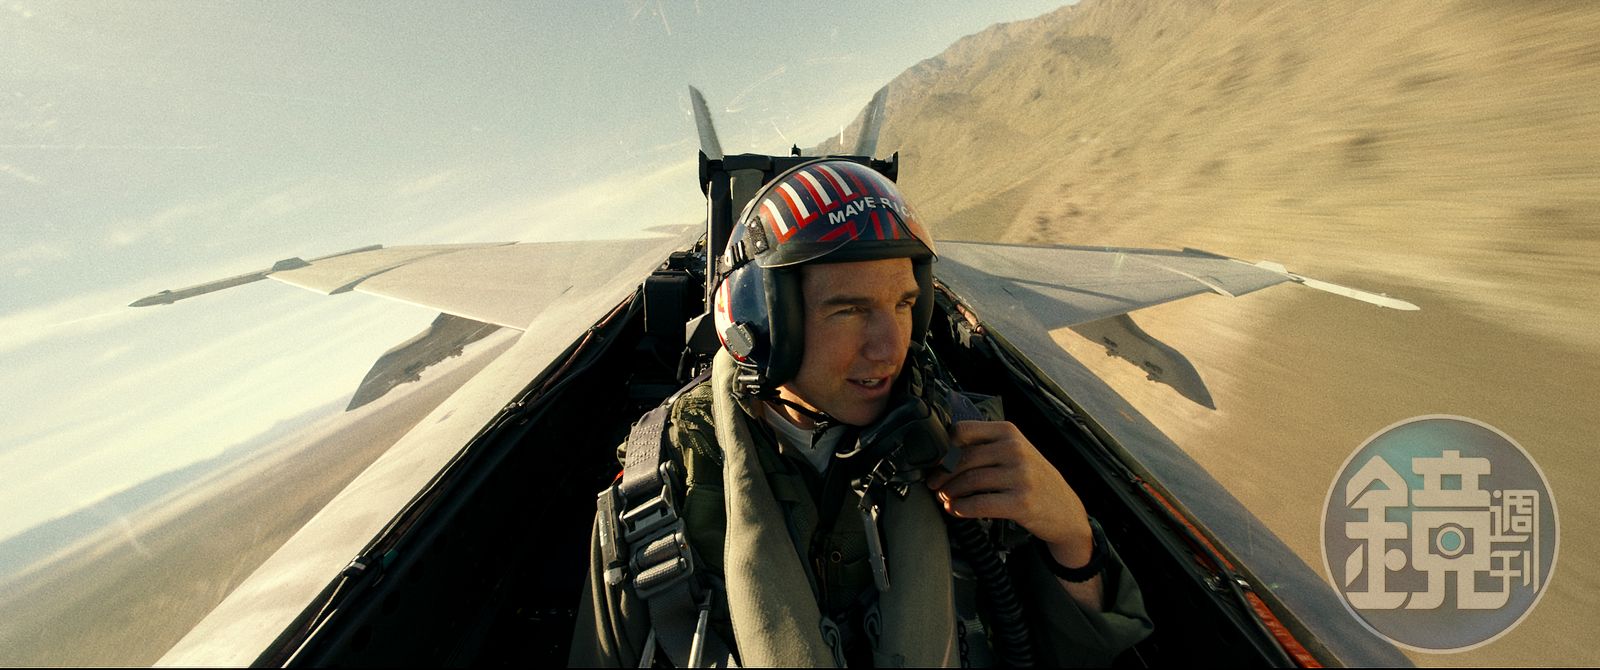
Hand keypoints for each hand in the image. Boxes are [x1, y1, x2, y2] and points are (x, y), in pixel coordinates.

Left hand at [925, 421, 1095, 567]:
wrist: (1066, 510)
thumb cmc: (1035, 480)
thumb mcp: (1016, 452)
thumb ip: (987, 446)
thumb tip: (944, 453)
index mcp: (1009, 432)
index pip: (963, 430)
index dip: (943, 447)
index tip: (935, 461)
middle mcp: (1015, 450)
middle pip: (962, 458)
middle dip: (941, 474)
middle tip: (934, 484)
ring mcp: (1020, 476)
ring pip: (969, 481)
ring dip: (949, 492)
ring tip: (945, 498)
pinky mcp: (1020, 503)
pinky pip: (979, 504)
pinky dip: (961, 508)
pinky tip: (956, 509)